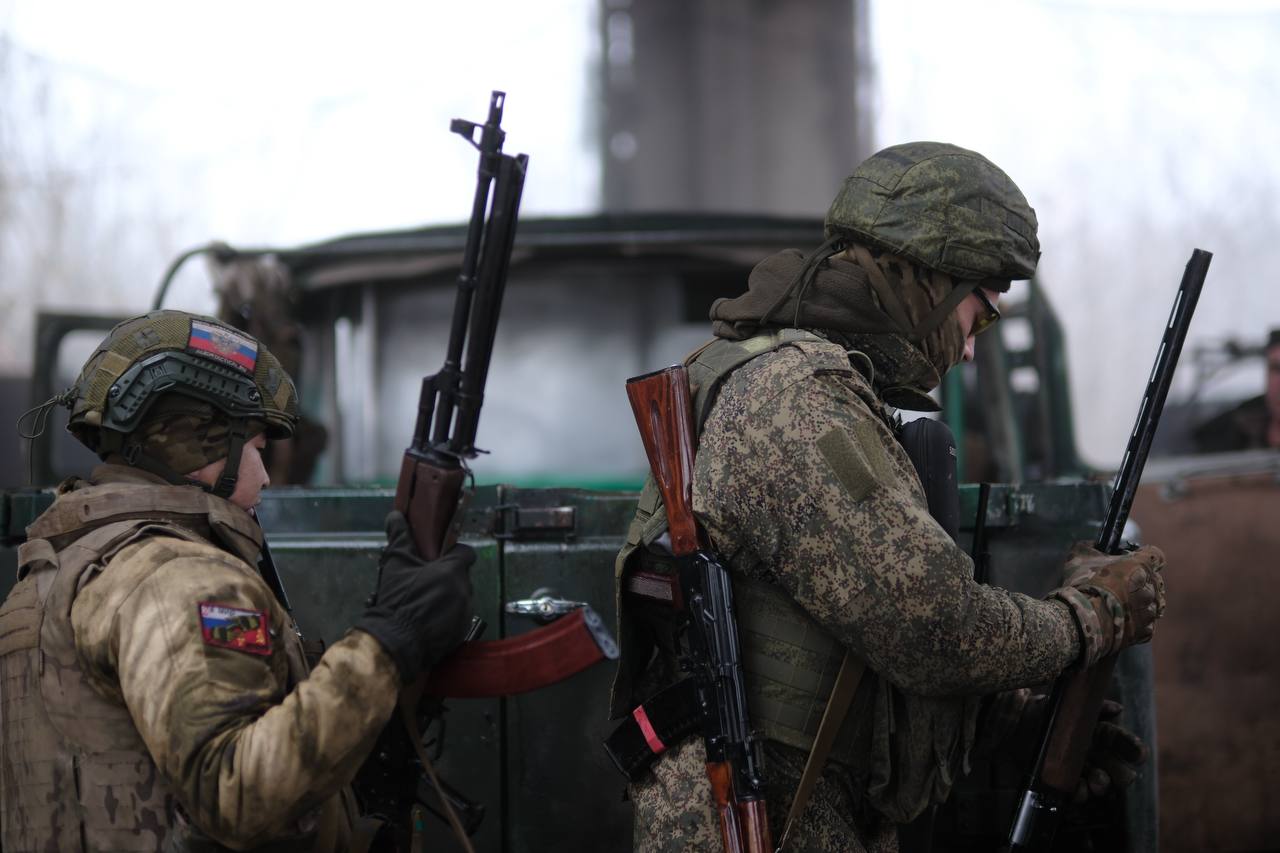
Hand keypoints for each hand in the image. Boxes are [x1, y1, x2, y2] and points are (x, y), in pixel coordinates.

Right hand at [355, 511, 474, 681]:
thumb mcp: (396, 564)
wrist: (397, 641)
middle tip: (425, 582)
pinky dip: (447, 617)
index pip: (466, 553)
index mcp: (453, 570)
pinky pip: (458, 617)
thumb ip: (400, 537)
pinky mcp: (462, 632)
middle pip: (461, 576)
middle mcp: (464, 590)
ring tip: (423, 604)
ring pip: (459, 597)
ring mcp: (465, 612)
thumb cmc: (398, 599)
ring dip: (447, 598)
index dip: (454, 553)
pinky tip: (428, 620)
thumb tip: (396, 515)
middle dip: (446, 578)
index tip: (439, 558)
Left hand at [974, 691, 1147, 802]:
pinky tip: (1077, 789)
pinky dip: (1079, 793)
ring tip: (1094, 782)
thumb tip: (1118, 709)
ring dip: (1101, 785)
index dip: (1133, 749)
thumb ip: (1092, 706)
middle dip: (1120, 775)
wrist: (1012, 723)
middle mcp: (1094, 753)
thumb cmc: (1042, 711)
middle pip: (1119, 770)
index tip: (1138, 755)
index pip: (1123, 742)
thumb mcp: (1065, 704)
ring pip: (1101, 784)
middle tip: (1114, 774)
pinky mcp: (1062, 779)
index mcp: (1098, 732)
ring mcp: (1079, 768)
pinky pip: (1077, 793)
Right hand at [1052, 542, 1165, 666]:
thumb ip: (1092, 546)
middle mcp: (1152, 587)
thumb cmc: (1084, 585)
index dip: (1145, 558)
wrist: (1084, 621)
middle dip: (1140, 583)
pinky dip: (1135, 623)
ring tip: (1119, 608)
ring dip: (1139, 604)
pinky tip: (1120, 622)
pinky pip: (1145, 625)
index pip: (1156, 556)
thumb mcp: (1080, 556)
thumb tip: (1094, 544)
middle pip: (1154, 581)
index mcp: (1141, 566)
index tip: (1134, 561)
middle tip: (1120, 587)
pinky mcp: (1146, 631)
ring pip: (1151, 604)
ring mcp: (1151, 611)